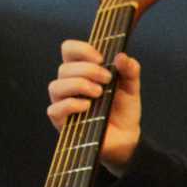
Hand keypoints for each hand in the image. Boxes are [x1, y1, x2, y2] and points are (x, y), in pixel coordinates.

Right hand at [46, 39, 141, 174]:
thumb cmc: (123, 109)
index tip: (101, 58)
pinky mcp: (62, 122)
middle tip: (107, 79)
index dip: (81, 49)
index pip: (69, 50)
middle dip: (88, 70)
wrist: (126, 137)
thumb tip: (122, 56)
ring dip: (78, 85)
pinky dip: (71, 105)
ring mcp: (63, 103)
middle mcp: (68, 85)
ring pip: (56, 86)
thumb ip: (130, 71)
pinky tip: (88, 106)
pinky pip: (55, 110)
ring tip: (99, 93)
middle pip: (64, 68)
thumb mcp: (131, 88)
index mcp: (81, 71)